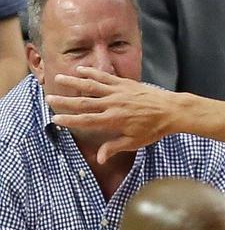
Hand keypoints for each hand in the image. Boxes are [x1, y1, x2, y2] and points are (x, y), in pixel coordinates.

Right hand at [44, 67, 178, 163]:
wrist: (171, 111)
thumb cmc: (154, 129)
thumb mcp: (135, 142)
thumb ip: (115, 147)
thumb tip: (100, 159)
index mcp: (114, 121)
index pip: (87, 121)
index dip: (70, 121)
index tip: (55, 119)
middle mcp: (113, 105)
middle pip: (84, 102)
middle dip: (65, 101)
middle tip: (48, 98)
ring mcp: (118, 92)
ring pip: (91, 86)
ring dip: (74, 82)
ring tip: (58, 78)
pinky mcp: (125, 84)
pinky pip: (105, 77)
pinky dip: (92, 73)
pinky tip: (81, 71)